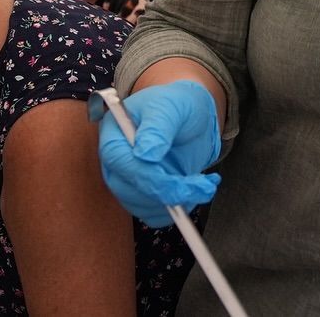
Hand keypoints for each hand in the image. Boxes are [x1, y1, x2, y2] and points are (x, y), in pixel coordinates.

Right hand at [96, 81, 221, 227]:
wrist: (189, 116)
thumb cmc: (176, 105)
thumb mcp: (171, 106)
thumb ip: (159, 126)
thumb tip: (145, 154)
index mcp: (114, 135)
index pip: (120, 162)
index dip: (146, 176)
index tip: (176, 182)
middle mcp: (117, 163)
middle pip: (129, 190)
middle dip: (168, 192)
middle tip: (202, 185)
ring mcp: (129, 182)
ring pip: (145, 206)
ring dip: (178, 201)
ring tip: (205, 183)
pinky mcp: (145, 195)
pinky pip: (156, 214)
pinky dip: (180, 207)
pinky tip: (200, 188)